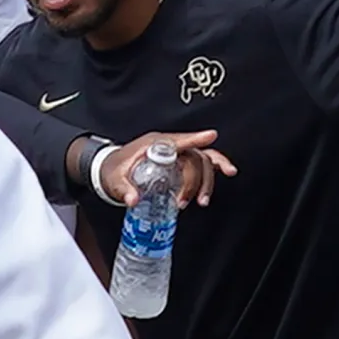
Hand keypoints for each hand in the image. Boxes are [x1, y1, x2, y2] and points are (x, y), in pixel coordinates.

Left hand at [101, 130, 236, 208]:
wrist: (111, 169)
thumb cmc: (114, 169)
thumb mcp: (114, 179)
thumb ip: (123, 189)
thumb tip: (133, 199)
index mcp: (153, 144)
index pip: (177, 141)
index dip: (194, 139)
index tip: (211, 136)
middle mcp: (168, 145)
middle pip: (193, 156)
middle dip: (194, 180)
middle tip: (183, 202)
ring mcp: (177, 152)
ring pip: (202, 159)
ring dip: (206, 180)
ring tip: (201, 201)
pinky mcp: (180, 161)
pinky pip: (203, 161)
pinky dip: (216, 166)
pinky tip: (226, 172)